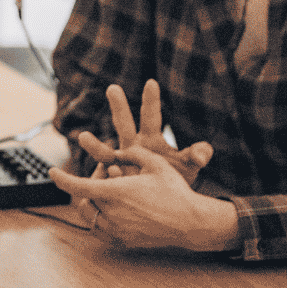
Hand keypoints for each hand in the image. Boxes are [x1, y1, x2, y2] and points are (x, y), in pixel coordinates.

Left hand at [50, 146, 236, 250]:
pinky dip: (98, 218)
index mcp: (117, 192)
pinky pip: (99, 230)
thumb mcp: (154, 162)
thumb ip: (131, 152)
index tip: (53, 172)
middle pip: (84, 199)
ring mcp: (117, 230)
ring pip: (89, 215)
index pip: (79, 187)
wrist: (190, 222)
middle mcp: (113, 213)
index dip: (62, 179)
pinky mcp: (122, 241)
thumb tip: (114, 153)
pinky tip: (112, 208)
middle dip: (88, 184)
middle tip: (106, 175)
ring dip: (92, 202)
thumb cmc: (174, 190)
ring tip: (110, 192)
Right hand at [78, 79, 212, 187]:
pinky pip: (104, 178)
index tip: (152, 83)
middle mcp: (132, 146)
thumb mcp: (188, 168)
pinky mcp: (112, 182)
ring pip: (105, 152)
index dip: (151, 100)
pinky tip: (103, 175)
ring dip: (95, 145)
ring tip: (83, 136)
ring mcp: (119, 164)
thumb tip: (202, 154)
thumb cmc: (175, 179)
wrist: (162, 205)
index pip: (151, 116)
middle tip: (113, 88)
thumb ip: (196, 157)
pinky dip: (103, 177)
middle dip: (119, 107)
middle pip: (124, 124)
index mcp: (151, 138)